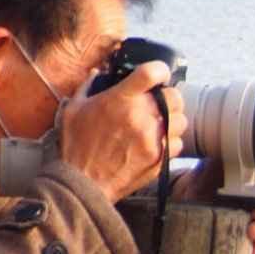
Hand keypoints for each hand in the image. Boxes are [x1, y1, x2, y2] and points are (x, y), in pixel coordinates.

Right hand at [57, 60, 183, 201]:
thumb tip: (98, 73)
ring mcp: (154, 139)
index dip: (160, 69)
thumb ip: (88, 87)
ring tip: (156, 124)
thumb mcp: (73, 110)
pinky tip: (155, 142)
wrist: (84, 183)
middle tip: (157, 102)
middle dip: (168, 96)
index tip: (158, 74)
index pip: (152, 72)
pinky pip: (178, 143)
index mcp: (120, 100)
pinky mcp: (161, 158)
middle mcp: (141, 117)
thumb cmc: (77, 146)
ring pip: (181, 120)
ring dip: (171, 119)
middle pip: (175, 96)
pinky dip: (170, 141)